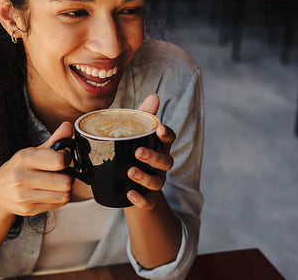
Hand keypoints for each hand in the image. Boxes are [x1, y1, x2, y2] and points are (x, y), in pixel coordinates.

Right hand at [0, 122, 74, 216]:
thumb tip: (68, 126)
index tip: (63, 158)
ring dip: (65, 189)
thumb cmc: (20, 169)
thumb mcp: (33, 151)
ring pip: (64, 194)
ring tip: (56, 183)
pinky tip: (50, 192)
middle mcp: (21, 177)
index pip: (59, 161)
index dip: (67, 158)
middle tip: (61, 173)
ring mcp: (24, 196)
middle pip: (65, 181)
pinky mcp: (29, 209)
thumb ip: (54, 140)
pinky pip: (59, 204)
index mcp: (24, 158)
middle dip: (68, 177)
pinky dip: (59, 198)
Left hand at [126, 94, 175, 208]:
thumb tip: (154, 97)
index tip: (160, 128)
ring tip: (130, 171)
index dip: (167, 134)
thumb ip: (142, 116)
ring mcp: (155, 181)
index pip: (169, 139)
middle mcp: (160, 165)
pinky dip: (140, 199)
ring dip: (145, 177)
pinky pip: (148, 202)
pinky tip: (130, 194)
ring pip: (157, 182)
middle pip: (165, 162)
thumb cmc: (131, 152)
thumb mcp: (134, 133)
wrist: (128, 186)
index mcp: (159, 147)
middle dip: (153, 157)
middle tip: (138, 152)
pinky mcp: (146, 198)